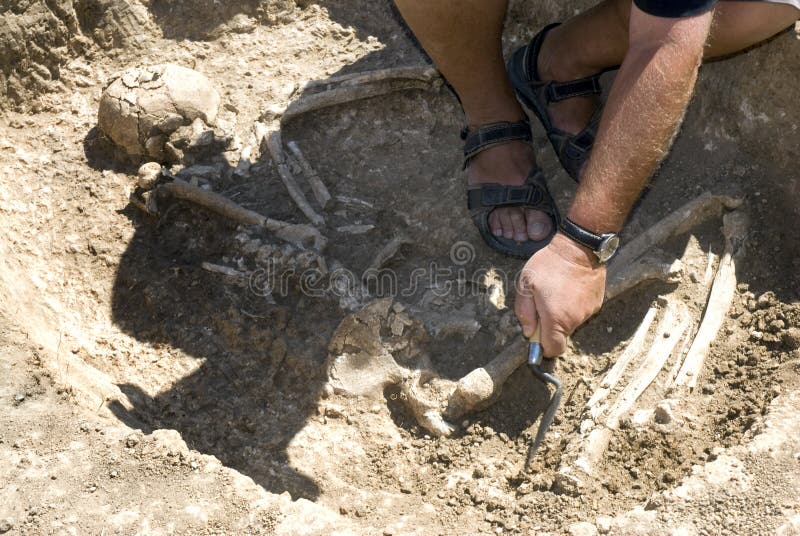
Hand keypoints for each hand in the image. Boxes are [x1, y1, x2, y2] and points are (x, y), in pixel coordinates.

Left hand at [515, 232, 605, 355]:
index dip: (542, 346)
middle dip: (550, 327)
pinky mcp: (597, 303)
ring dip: (562, 315)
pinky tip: (568, 288)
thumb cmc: (549, 265)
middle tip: (542, 305)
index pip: (553, 349)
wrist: (579, 248)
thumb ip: (524, 312)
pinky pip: (581, 312)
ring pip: (572, 323)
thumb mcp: (525, 286)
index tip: (536, 334)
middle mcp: (575, 320)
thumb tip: (528, 332)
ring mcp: (588, 312)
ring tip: (556, 292)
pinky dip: (573, 306)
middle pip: (561, 336)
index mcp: (556, 319)